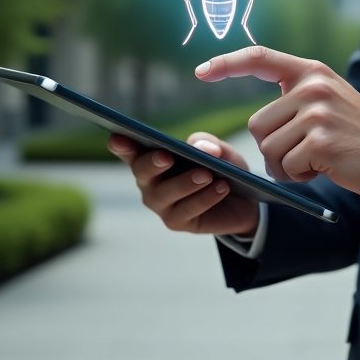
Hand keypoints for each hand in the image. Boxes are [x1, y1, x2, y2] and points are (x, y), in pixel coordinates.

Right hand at [107, 131, 258, 236]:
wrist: (243, 201)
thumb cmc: (222, 168)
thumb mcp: (220, 150)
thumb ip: (208, 143)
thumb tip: (201, 148)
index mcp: (155, 158)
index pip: (132, 151)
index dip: (122, 145)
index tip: (117, 136)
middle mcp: (151, 182)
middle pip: (142, 172)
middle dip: (152, 163)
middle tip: (167, 156)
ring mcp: (161, 204)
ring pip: (164, 194)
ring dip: (185, 183)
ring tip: (207, 174)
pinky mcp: (176, 222)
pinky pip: (187, 210)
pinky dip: (205, 198)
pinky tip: (222, 187)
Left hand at [195, 45, 359, 199]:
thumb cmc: (358, 135)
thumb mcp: (329, 101)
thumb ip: (297, 97)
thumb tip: (259, 120)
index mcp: (311, 72)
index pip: (260, 57)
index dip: (227, 63)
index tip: (201, 72)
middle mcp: (312, 86)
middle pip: (258, 123)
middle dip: (274, 147)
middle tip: (305, 153)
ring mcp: (317, 112)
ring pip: (268, 148)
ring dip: (285, 165)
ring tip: (317, 160)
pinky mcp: (320, 141)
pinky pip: (286, 167)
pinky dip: (299, 177)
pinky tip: (324, 169)